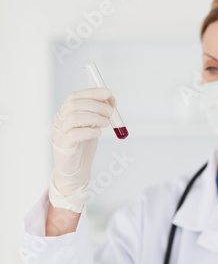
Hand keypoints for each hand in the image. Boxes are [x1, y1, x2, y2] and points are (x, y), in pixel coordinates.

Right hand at [48, 87, 116, 212]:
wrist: (75, 169)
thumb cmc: (83, 145)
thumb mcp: (93, 125)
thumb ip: (100, 112)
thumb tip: (112, 100)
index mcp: (65, 113)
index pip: (75, 96)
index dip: (92, 93)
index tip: (108, 93)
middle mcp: (59, 120)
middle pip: (75, 105)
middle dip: (97, 105)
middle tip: (110, 112)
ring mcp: (59, 133)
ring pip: (74, 117)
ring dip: (95, 118)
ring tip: (106, 123)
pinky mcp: (64, 147)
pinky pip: (75, 135)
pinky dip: (90, 131)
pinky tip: (98, 133)